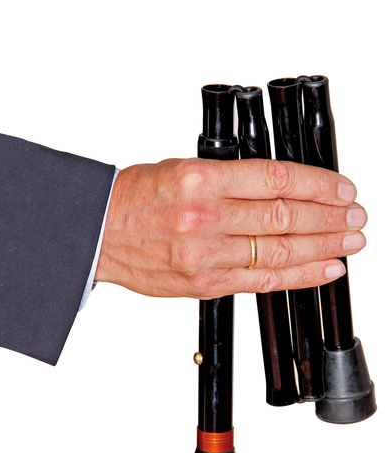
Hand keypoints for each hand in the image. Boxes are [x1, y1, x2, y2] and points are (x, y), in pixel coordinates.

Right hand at [95, 157, 366, 298]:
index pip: (277, 179)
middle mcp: (205, 217)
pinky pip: (261, 282)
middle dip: (331, 217)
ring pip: (280, 251)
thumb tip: (279, 188)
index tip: (342, 188)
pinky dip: (298, 276)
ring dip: (324, 247)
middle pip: (286, 217)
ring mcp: (205, 255)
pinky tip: (324, 269)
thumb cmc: (134, 199)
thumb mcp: (180, 169)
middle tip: (356, 217)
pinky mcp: (204, 284)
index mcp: (199, 180)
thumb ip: (230, 180)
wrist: (96, 233)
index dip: (319, 185)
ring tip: (350, 242)